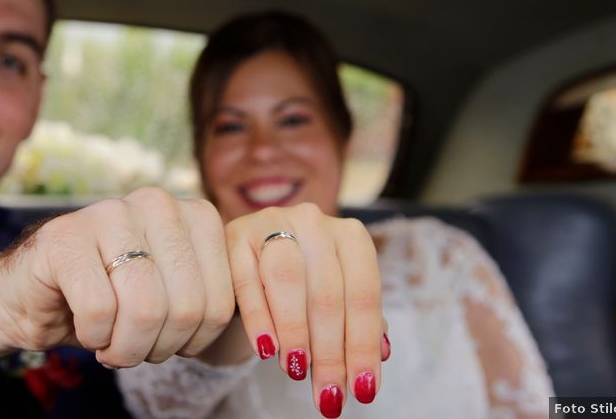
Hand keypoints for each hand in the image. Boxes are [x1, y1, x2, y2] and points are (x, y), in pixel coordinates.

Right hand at [0, 187, 235, 365]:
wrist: (36, 292)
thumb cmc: (114, 298)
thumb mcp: (176, 294)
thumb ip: (212, 298)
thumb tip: (259, 333)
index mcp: (195, 214)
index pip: (221, 301)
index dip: (196, 341)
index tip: (172, 344)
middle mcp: (157, 203)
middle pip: (186, 307)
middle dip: (161, 347)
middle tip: (136, 349)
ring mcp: (109, 213)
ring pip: (145, 309)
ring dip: (127, 348)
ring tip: (113, 345)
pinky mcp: (65, 237)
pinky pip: (99, 310)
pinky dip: (94, 336)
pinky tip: (86, 327)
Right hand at [226, 203, 385, 416]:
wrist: (256, 249)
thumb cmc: (306, 279)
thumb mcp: (337, 293)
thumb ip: (360, 321)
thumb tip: (381, 355)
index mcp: (350, 235)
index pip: (364, 295)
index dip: (363, 345)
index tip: (363, 390)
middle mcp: (314, 222)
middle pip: (327, 293)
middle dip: (330, 352)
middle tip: (328, 394)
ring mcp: (272, 223)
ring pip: (288, 279)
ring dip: (295, 331)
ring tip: (298, 370)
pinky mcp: (235, 236)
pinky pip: (247, 280)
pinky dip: (259, 319)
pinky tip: (266, 350)